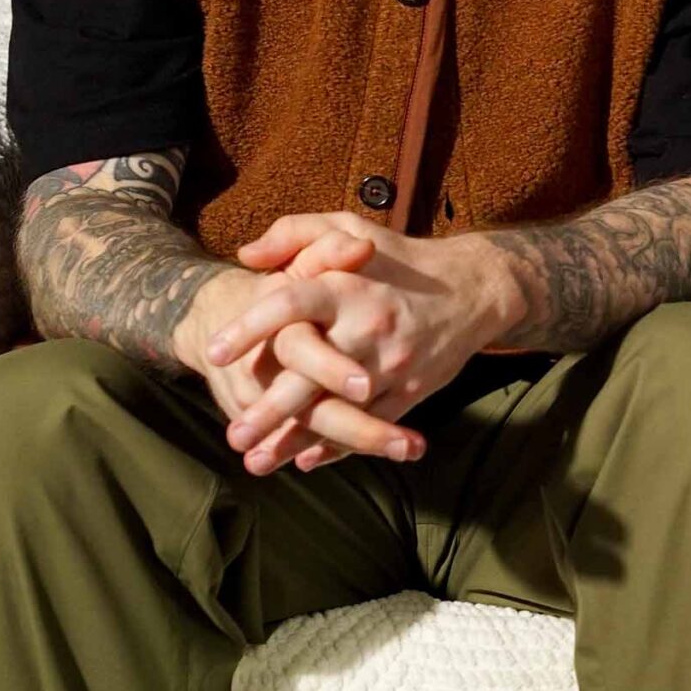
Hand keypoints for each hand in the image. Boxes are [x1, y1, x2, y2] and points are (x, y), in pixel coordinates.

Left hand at [207, 214, 523, 470]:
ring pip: (339, 409)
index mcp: (347, 284)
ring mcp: (392, 363)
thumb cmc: (400, 259)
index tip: (215, 352)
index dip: (251, 326)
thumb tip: (245, 256)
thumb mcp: (349, 228)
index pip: (291, 303)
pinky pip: (371, 425)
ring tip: (257, 462)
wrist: (475, 288)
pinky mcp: (413, 389)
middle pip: (311, 373)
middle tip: (234, 435)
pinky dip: (339, 446)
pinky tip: (306, 460)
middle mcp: (369, 325)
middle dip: (270, 409)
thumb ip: (294, 234)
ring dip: (296, 440)